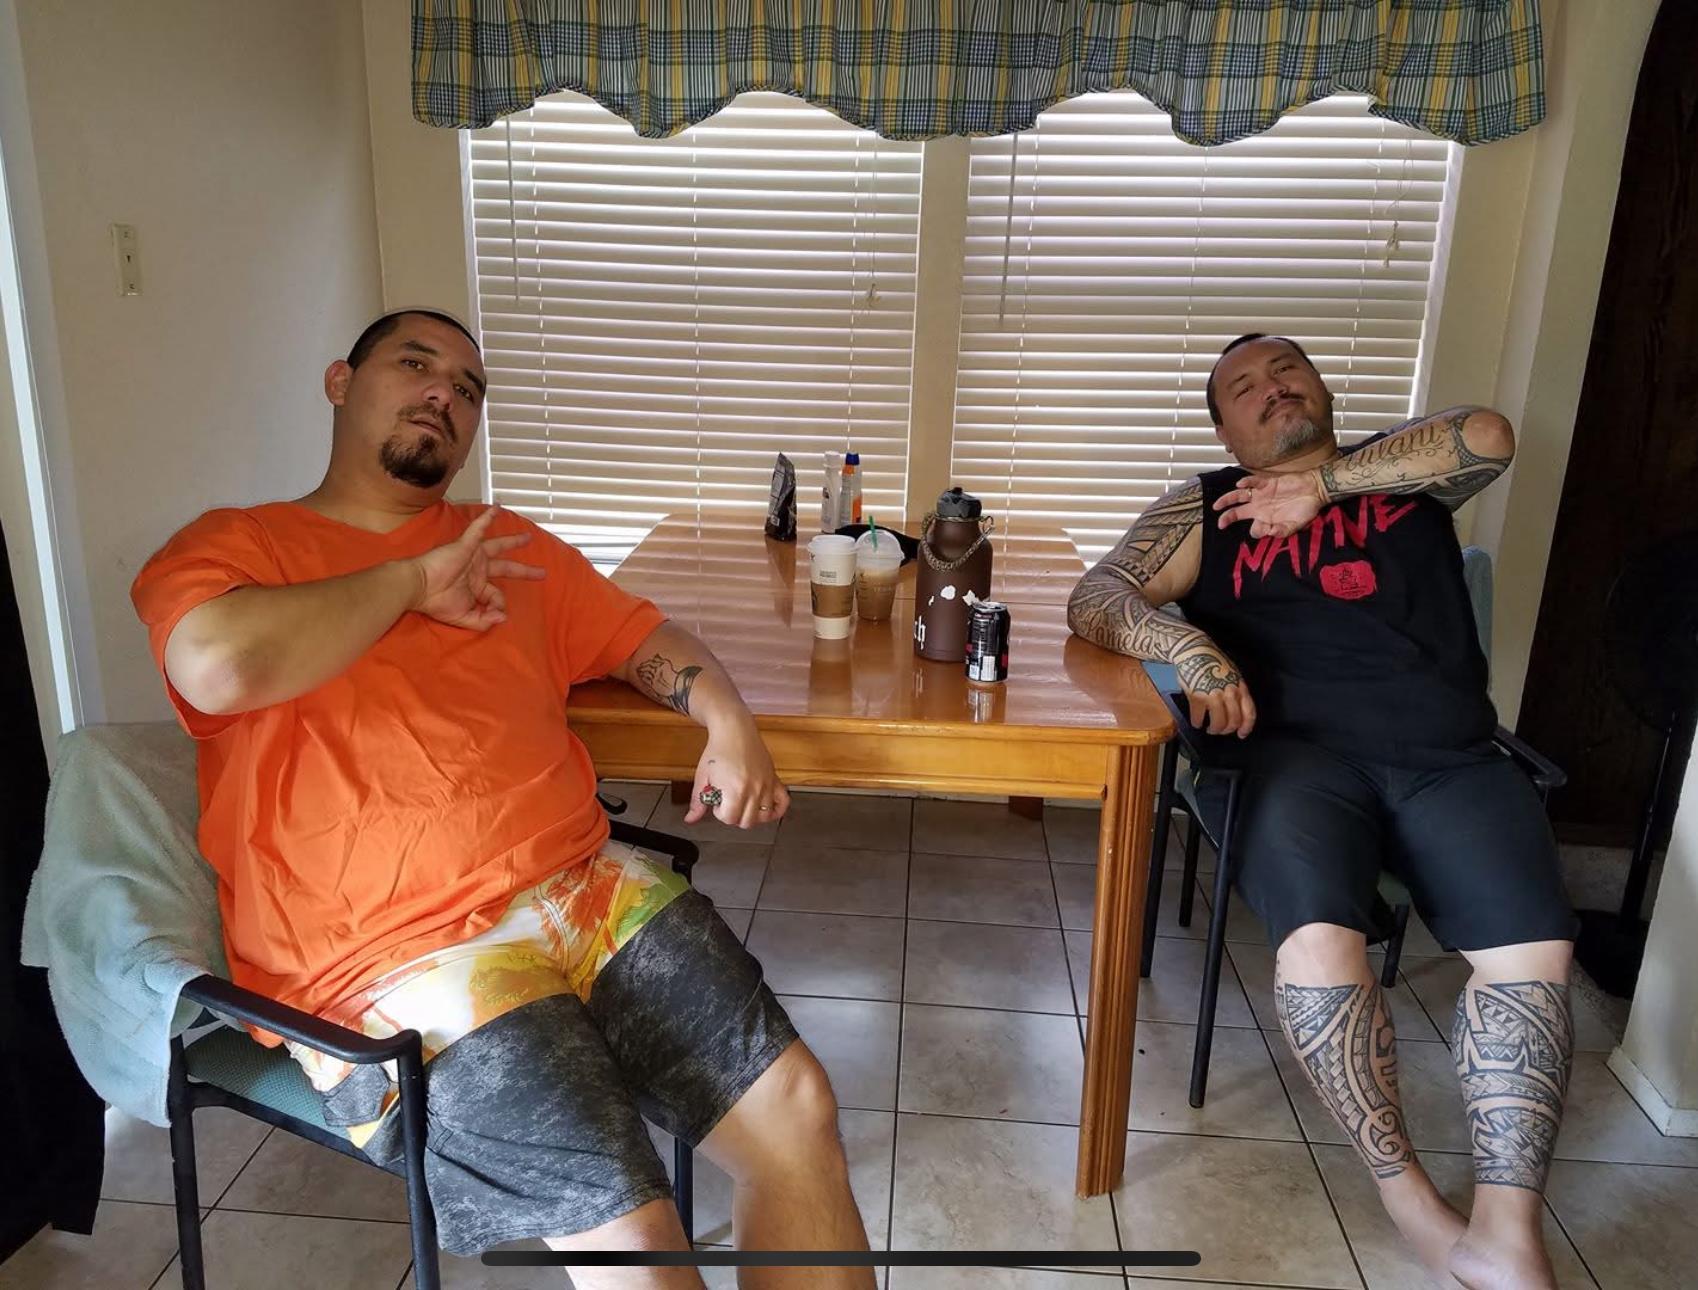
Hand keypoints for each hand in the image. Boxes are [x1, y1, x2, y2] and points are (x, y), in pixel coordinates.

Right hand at [409, 507, 544, 629]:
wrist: (418, 587)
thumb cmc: (436, 601)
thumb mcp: (463, 618)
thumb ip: (484, 620)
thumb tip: (503, 617)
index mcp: (475, 587)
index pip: (496, 595)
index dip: (499, 605)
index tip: (496, 613)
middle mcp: (476, 570)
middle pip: (506, 568)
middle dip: (524, 571)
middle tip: (541, 573)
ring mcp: (472, 556)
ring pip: (497, 546)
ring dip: (513, 541)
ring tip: (528, 537)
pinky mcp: (466, 544)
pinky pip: (478, 528)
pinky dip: (487, 518)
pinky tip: (497, 508)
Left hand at [685, 717, 790, 829]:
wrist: (734, 728)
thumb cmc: (718, 749)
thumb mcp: (702, 776)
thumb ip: (697, 801)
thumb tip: (691, 819)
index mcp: (735, 789)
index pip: (729, 818)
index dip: (719, 812)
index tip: (717, 801)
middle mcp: (754, 789)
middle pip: (747, 821)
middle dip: (734, 815)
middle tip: (728, 802)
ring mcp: (766, 785)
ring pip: (764, 816)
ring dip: (752, 814)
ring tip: (743, 803)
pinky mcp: (774, 779)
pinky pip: (783, 803)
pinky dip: (776, 810)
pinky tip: (765, 808)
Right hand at [1176, 642, 1255, 737]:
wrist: (1195, 652)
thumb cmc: (1213, 661)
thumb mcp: (1233, 675)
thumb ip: (1237, 692)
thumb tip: (1237, 710)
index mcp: (1240, 687)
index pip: (1249, 713)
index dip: (1246, 727)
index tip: (1241, 734)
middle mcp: (1229, 693)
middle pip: (1233, 721)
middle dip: (1226, 730)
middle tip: (1220, 730)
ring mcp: (1213, 695)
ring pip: (1218, 723)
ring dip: (1214, 729)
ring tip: (1210, 728)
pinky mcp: (1197, 697)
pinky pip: (1198, 717)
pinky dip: (1197, 722)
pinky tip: (1197, 721)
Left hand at [1213, 470, 1325, 537]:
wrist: (1315, 490)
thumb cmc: (1306, 509)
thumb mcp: (1296, 525)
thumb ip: (1283, 531)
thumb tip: (1271, 533)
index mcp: (1266, 520)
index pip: (1254, 529)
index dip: (1258, 532)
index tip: (1266, 531)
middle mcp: (1260, 508)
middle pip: (1238, 513)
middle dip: (1227, 518)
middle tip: (1220, 524)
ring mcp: (1261, 495)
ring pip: (1239, 496)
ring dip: (1227, 500)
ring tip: (1217, 505)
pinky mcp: (1267, 483)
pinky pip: (1253, 482)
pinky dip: (1246, 482)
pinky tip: (1240, 485)